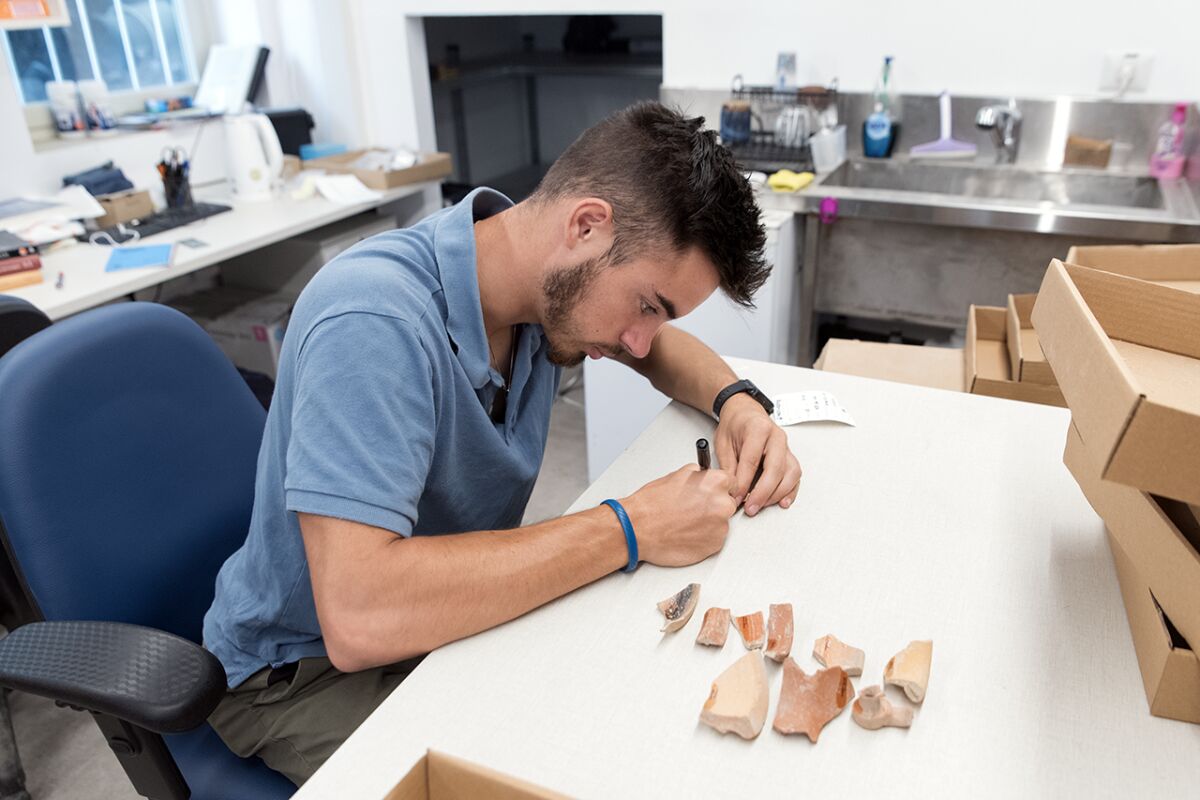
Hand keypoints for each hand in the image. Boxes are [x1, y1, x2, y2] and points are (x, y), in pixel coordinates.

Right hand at [621, 465, 736, 566]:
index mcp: (716, 482)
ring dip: (708, 523)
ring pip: (721, 523)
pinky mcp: (715, 546)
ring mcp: (720, 527)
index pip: (731, 483)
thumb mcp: (677, 475)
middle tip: (693, 510)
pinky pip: (714, 539)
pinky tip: (686, 533)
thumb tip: (705, 476)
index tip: (711, 493)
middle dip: (713, 506)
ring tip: (685, 523)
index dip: (718, 488)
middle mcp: (722, 504)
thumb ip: (698, 476)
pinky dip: (703, 538)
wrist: (638, 528)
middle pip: (728, 503)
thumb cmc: (652, 503)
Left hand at [714, 394, 801, 515]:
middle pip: (775, 468)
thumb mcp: (723, 443)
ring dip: (777, 493)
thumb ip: (728, 466)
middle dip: (762, 492)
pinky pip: (795, 476)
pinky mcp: (790, 457)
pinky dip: (790, 491)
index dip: (743, 483)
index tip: (735, 497)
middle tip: (750, 507)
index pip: (752, 460)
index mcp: (757, 429)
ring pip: (790, 473)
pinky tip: (782, 501)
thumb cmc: (735, 425)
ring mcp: (786, 447)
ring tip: (762, 506)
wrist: (745, 413)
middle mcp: (776, 437)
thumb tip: (730, 490)